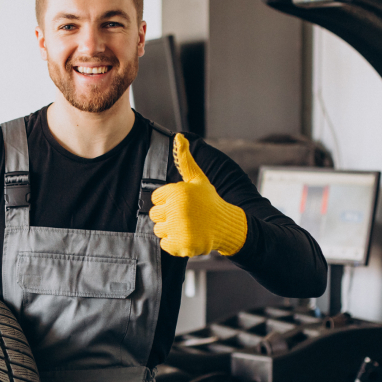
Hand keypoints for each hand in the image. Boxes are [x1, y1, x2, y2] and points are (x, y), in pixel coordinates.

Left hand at [149, 134, 247, 256]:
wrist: (227, 225)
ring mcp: (179, 228)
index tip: (182, 203)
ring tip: (187, 226)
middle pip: (154, 215)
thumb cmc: (209, 201)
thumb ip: (185, 160)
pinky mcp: (181, 245)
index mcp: (178, 192)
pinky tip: (188, 236)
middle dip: (167, 216)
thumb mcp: (198, 179)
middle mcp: (177, 209)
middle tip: (185, 216)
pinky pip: (164, 244)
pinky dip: (174, 243)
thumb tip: (179, 136)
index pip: (155, 198)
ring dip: (170, 230)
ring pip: (158, 230)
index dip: (167, 201)